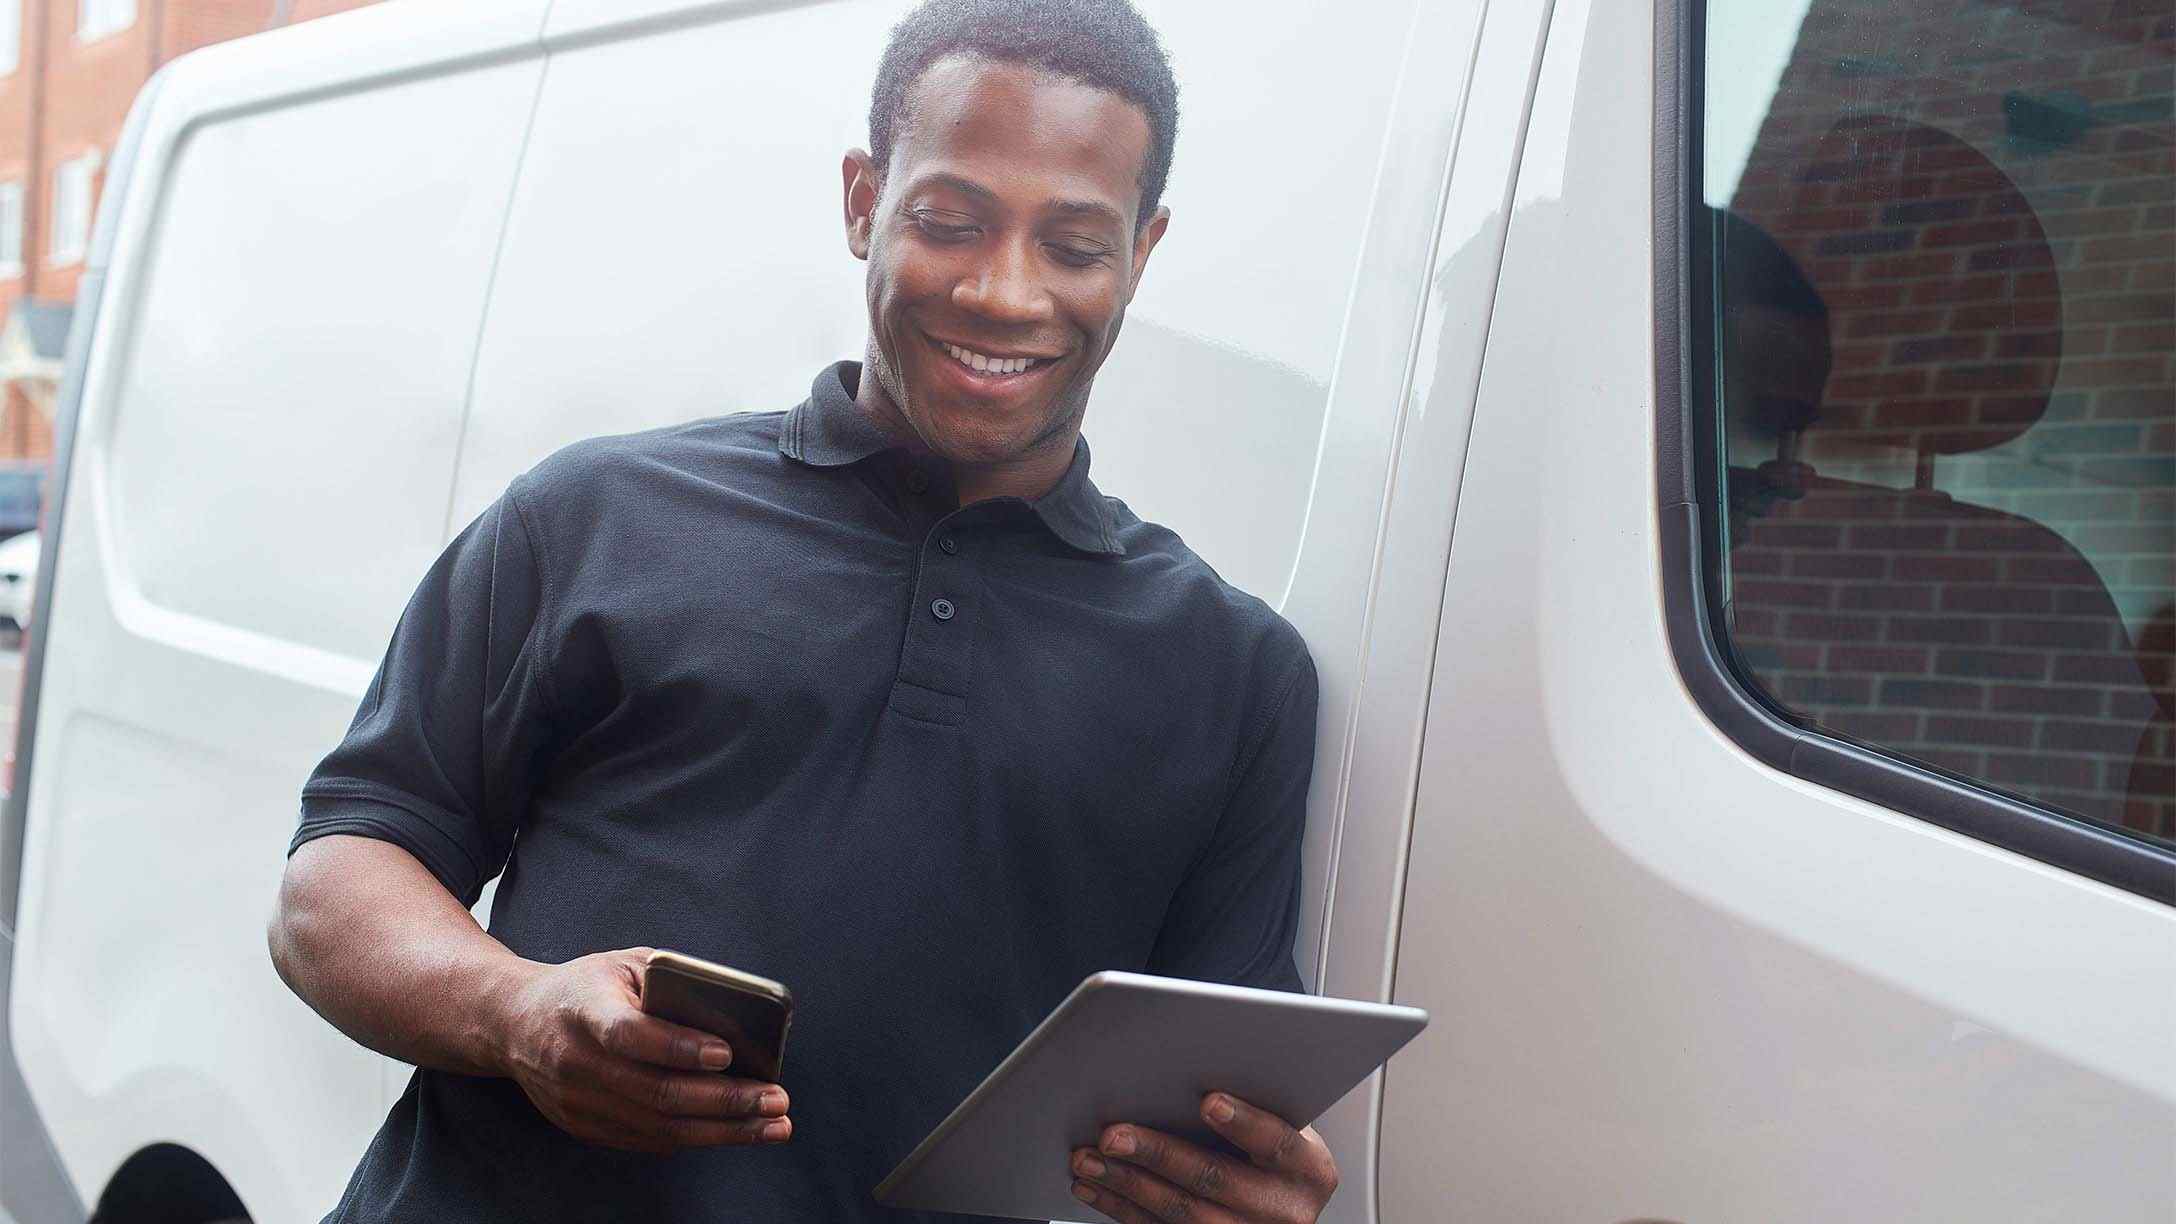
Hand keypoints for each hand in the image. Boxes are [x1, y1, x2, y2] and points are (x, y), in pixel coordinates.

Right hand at [495, 946, 792, 1153]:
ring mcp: (576, 1101)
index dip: (678, 1047)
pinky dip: (695, 1138)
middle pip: (655, 1091)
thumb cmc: (586, 987)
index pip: (630, 1033)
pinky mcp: (583, 1126)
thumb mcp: (623, 963)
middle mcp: (575, 1060)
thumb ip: (672, 980)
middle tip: (776, 1099)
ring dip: (723, 1130)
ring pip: (658, 1125)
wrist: (514, 1025)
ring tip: (772, 1125)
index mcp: (584, 1009)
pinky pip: (647, 1140)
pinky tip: (735, 1132)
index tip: (725, 1054)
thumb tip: (735, 1011)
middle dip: (725, 1100)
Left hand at [1068, 1092, 1337, 1222]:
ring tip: (1088, 1160)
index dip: (1243, 1123)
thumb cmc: (1273, 1150)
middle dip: (1158, 1154)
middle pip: (1215, 1180)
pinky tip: (1097, 1188)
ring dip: (1127, 1185)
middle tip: (1113, 1134)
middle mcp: (1285, 1211)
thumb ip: (1250, 1101)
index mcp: (1309, 1169)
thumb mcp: (1280, 1122)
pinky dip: (1122, 1209)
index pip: (1276, 1142)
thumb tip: (1185, 1068)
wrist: (1279, 1201)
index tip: (1209, 1101)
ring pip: (1182, 1214)